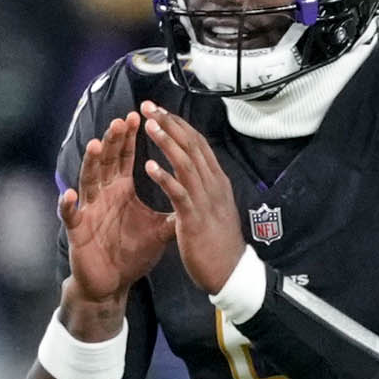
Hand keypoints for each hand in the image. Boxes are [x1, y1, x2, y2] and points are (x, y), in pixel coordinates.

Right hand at [56, 111, 172, 303]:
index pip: (124, 158)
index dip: (130, 139)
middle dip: (113, 142)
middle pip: (106, 162)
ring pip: (87, 181)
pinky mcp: (77, 231)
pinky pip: (70, 216)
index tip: (137, 117)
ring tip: (97, 145)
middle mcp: (103, 195)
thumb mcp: (159, 231)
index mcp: (121, 191)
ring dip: (91, 163)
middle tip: (120, 121)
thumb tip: (199, 194)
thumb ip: (176, 211)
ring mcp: (88, 211)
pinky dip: (67, 205)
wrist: (112, 283)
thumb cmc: (131, 255)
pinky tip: (70, 194)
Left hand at [141, 104, 246, 294]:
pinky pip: (179, 193)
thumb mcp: (213, 207)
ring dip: (167, 143)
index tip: (159, 110)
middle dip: (170, 123)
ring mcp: (205, 200)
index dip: (178, 125)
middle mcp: (213, 184)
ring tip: (148, 126)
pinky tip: (149, 166)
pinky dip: (165, 178)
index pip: (197, 144)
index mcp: (216, 181)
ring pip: (186, 163)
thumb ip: (204, 188)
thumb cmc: (217, 242)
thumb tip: (197, 171)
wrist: (230, 272)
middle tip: (148, 106)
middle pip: (191, 146)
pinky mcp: (195, 218)